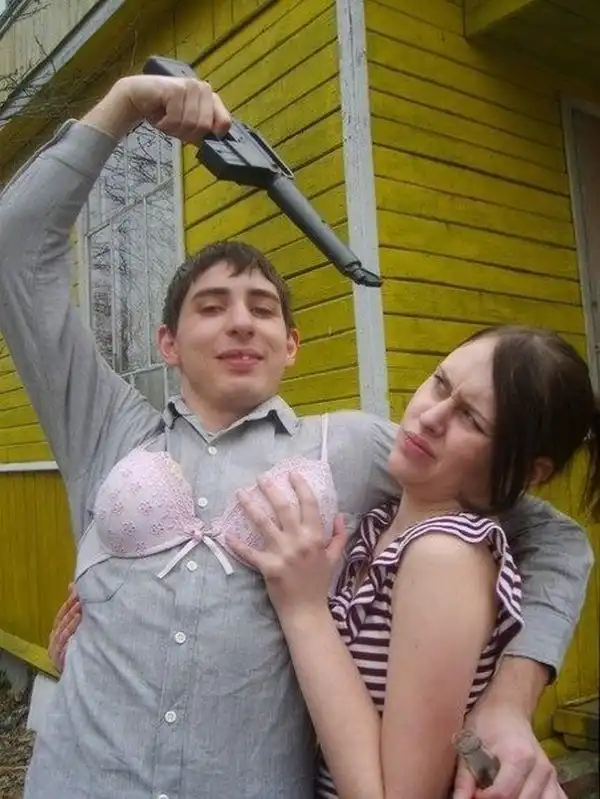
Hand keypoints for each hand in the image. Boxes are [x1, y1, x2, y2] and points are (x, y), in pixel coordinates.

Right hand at [48, 583, 81, 673]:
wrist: (84, 676)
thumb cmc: (81, 650)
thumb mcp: (79, 628)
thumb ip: (74, 609)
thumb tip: (73, 585)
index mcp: (57, 633)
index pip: (61, 615)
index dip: (68, 603)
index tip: (77, 592)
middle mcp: (54, 641)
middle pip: (61, 621)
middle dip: (71, 608)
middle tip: (81, 596)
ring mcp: (55, 650)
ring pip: (62, 629)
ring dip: (72, 617)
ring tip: (81, 606)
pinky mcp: (59, 658)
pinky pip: (64, 641)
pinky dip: (71, 630)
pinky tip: (79, 621)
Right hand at [85, 74, 230, 141]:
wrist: (136, 98)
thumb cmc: (163, 111)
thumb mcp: (188, 126)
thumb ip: (204, 132)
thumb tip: (216, 143)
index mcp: (211, 97)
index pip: (225, 123)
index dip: (208, 135)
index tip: (193, 134)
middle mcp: (204, 88)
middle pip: (205, 127)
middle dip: (186, 133)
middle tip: (174, 124)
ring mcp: (191, 86)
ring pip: (191, 124)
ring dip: (174, 129)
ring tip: (165, 118)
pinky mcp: (176, 89)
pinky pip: (176, 119)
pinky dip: (165, 124)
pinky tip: (159, 114)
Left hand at [226, 472, 346, 616]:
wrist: (307, 611)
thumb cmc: (319, 583)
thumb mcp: (333, 558)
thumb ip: (338, 535)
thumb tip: (339, 515)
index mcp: (316, 536)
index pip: (309, 504)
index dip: (300, 487)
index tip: (291, 474)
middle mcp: (299, 541)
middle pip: (284, 508)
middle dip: (271, 490)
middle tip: (261, 477)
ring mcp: (283, 553)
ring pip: (263, 523)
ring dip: (250, 506)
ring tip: (240, 493)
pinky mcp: (269, 567)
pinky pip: (250, 552)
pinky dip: (237, 543)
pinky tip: (227, 533)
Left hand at [453, 702, 565, 798]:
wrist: (508, 707)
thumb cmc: (486, 724)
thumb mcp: (469, 745)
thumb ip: (465, 780)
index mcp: (518, 756)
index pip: (504, 794)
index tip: (474, 792)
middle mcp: (540, 768)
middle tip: (485, 794)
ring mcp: (551, 776)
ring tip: (503, 795)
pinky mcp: (556, 781)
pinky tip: (523, 797)